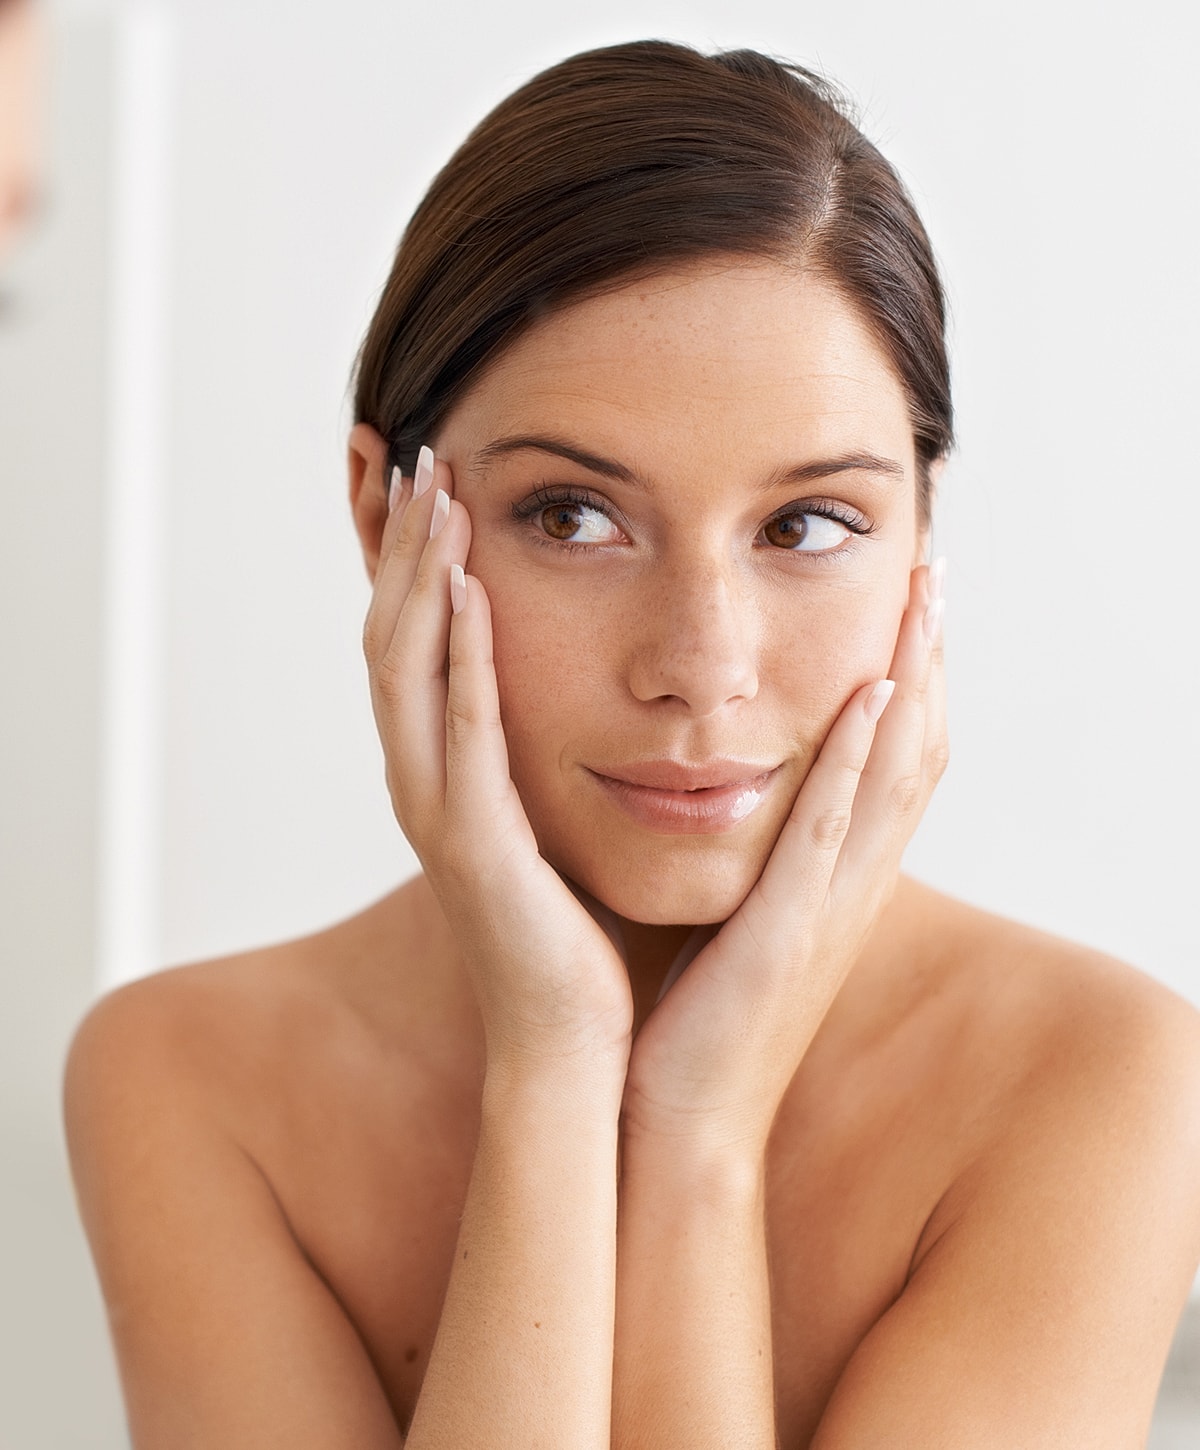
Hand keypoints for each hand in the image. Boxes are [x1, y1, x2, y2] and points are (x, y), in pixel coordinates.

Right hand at [363, 448, 634, 1070]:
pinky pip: (460, 735)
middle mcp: (424, 781)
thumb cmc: (575, 935)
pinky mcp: (473, 846)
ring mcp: (438, 812)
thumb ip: (545, 754)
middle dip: (401, 543)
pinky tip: (468, 590)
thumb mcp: (555, 820)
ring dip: (419, 577)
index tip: (423, 477)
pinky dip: (458, 659)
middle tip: (412, 451)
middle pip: (393, 634)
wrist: (576, 1042)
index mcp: (447, 772)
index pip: (413, 641)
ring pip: (408, 670)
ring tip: (435, 491)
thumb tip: (587, 687)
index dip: (407, 559)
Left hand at [620, 562, 947, 1155]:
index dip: (913, 680)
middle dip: (929, 659)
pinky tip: (866, 700)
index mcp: (835, 880)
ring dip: (914, 686)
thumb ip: (756, 854)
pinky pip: (830, 834)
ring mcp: (829, 912)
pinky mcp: (788, 936)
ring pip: (893, 780)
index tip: (909, 602)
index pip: (893, 763)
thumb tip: (734, 787)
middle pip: (915, 754)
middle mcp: (850, 888)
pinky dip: (854, 764)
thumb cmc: (695, 1018)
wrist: (679, 1119)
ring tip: (921, 603)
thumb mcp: (739, 918)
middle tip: (934, 573)